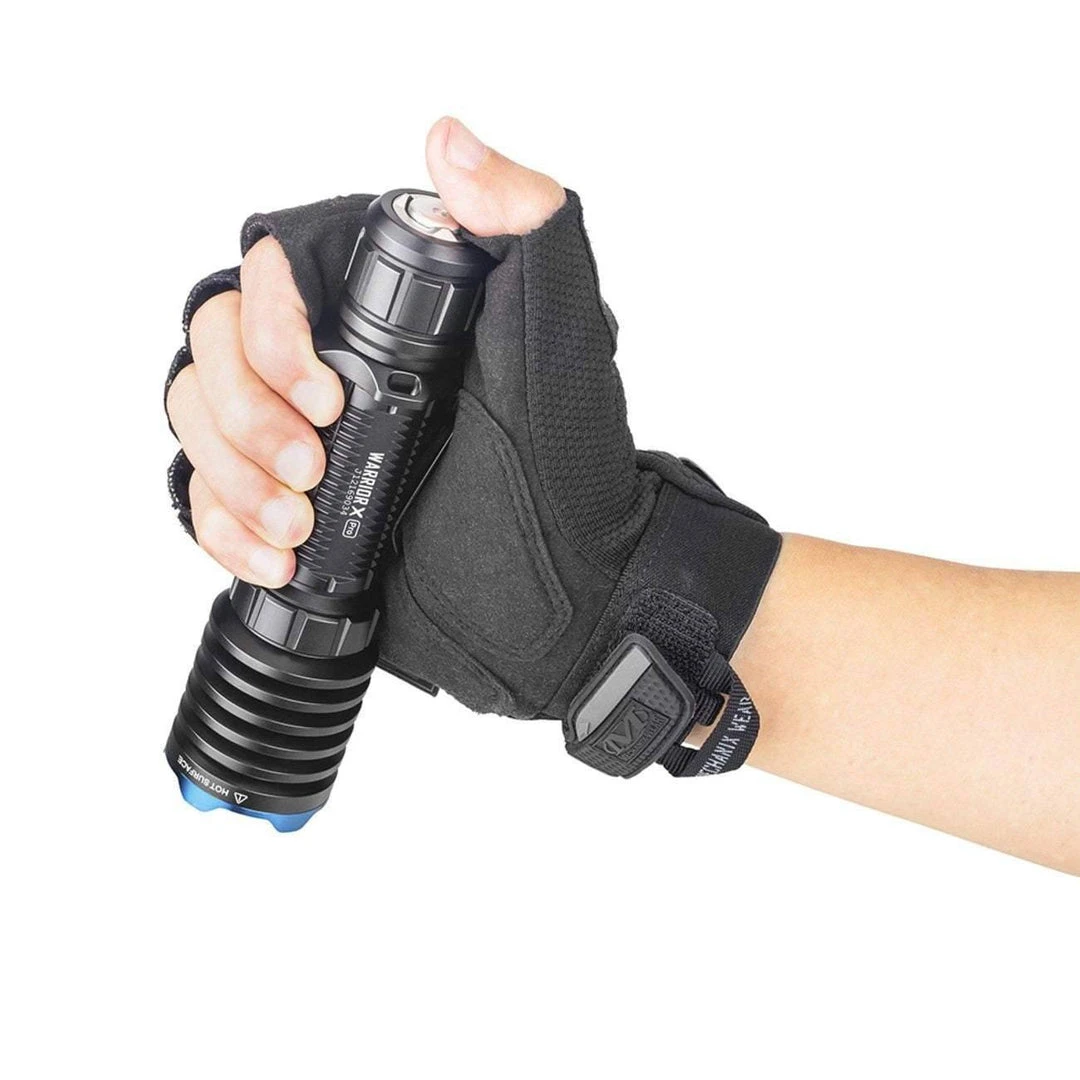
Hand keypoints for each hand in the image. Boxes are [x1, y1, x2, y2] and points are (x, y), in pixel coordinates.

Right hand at [166, 117, 564, 586]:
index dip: (274, 330)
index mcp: (385, 311)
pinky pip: (204, 495)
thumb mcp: (560, 341)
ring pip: (194, 417)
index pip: (271, 274)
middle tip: (309, 468)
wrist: (558, 594)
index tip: (326, 395)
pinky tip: (273, 556)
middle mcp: (334, 361)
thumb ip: (526, 229)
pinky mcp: (284, 500)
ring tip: (297, 527)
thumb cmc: (567, 472)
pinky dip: (221, 527)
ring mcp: (302, 431)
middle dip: (246, 414)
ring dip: (231, 475)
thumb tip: (451, 144)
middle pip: (213, 346)